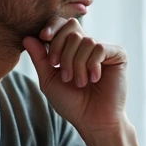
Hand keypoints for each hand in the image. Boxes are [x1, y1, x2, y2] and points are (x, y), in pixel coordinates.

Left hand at [21, 17, 127, 136]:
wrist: (93, 121)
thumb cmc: (72, 104)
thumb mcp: (49, 80)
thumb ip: (39, 58)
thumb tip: (27, 37)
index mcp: (71, 48)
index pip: (61, 24)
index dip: (52, 27)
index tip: (44, 38)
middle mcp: (88, 44)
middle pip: (71, 28)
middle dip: (62, 51)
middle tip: (64, 75)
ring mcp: (103, 49)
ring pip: (84, 41)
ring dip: (77, 65)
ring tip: (80, 83)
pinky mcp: (118, 54)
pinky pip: (99, 48)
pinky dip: (92, 66)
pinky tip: (95, 79)